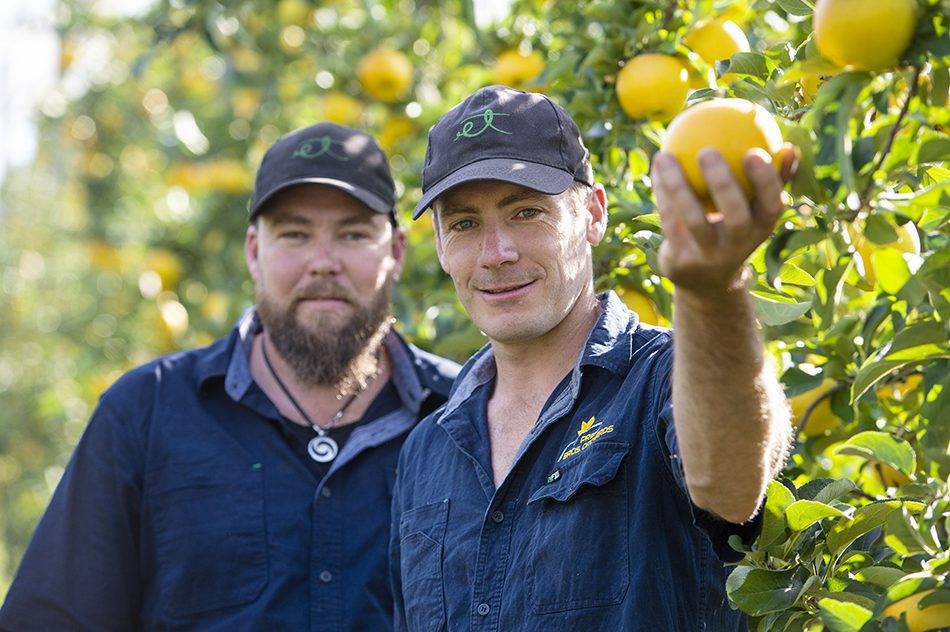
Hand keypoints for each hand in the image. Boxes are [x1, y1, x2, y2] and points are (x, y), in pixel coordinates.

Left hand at [651, 144, 796, 293]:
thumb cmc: (735, 231)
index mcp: (761, 228)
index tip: (755, 151)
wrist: (706, 281)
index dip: (766, 182)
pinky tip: (656, 166)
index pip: (771, 205)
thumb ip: (773, 180)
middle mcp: (738, 245)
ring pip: (693, 220)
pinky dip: (661, 194)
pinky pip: (670, 222)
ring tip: (666, 156)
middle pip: (735, 217)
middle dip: (723, 184)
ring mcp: (708, 256)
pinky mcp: (681, 260)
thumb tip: (791, 146)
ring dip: (677, 187)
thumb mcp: (756, 212)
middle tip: (707, 151)